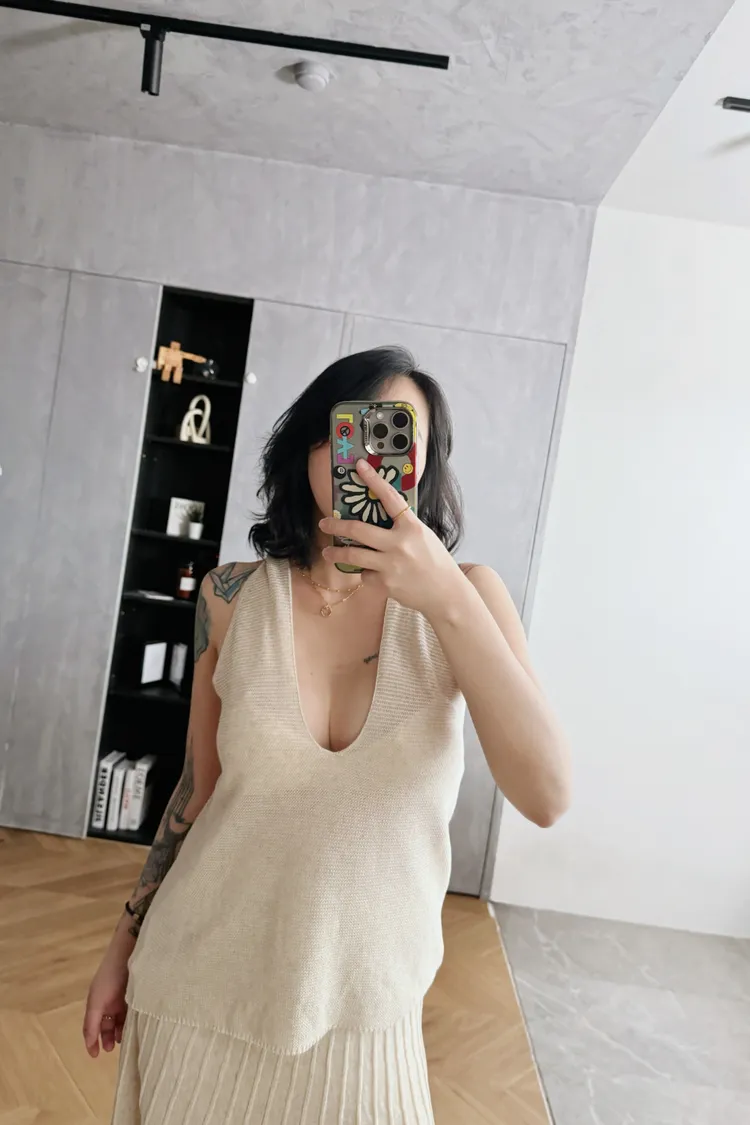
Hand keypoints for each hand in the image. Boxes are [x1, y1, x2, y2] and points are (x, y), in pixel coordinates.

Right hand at [83, 946, 128, 1057]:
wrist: (129, 955)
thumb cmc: (109, 978)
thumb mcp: (96, 1002)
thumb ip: (91, 1023)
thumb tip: (89, 1044)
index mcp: (97, 1003)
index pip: (93, 1026)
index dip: (93, 1040)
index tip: (96, 1055)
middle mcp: (110, 1003)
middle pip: (107, 1025)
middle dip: (108, 1038)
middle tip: (111, 1047)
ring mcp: (124, 1000)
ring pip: (121, 1022)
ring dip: (121, 1032)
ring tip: (123, 1039)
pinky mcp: (138, 997)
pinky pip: (134, 1015)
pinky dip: (132, 1024)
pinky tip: (134, 1030)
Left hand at [320, 458, 462, 616]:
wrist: (445, 593)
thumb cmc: (435, 562)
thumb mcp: (423, 536)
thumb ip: (403, 526)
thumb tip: (379, 513)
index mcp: (412, 527)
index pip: (390, 497)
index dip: (374, 480)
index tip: (360, 466)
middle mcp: (400, 544)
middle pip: (359, 530)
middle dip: (336, 526)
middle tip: (324, 523)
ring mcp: (391, 565)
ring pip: (353, 556)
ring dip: (336, 554)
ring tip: (328, 553)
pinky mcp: (385, 584)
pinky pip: (365, 574)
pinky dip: (365, 573)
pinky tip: (373, 574)